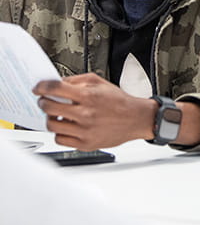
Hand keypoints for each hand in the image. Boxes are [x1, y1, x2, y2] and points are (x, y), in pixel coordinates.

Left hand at [33, 73, 155, 150]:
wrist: (135, 118)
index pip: (56, 89)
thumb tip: (58, 83)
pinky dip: (60, 132)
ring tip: (57, 114)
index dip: (42, 87)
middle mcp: (86, 113)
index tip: (38, 88)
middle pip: (49, 107)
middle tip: (45, 101)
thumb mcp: (100, 82)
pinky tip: (67, 126)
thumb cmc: (119, 101)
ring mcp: (84, 130)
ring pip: (52, 125)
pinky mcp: (85, 144)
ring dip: (50, 118)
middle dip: (43, 102)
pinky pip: (60, 139)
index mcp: (89, 96)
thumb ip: (78, 81)